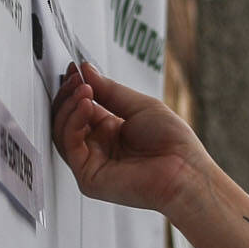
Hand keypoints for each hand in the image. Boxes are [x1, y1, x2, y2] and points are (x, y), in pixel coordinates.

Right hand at [50, 62, 209, 214]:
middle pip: (67, 120)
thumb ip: (110, 90)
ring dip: (69, 105)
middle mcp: (100, 147)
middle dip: (69, 95)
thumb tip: (86, 71)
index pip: (81, 109)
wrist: (185, 171)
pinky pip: (69, 146)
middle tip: (76, 77)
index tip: (75, 69)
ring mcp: (92, 163)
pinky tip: (86, 104)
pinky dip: (73, 121)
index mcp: (112, 131)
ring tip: (83, 89)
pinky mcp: (88, 178)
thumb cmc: (174, 145)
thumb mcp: (140, 105)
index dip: (76, 88)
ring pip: (63, 132)